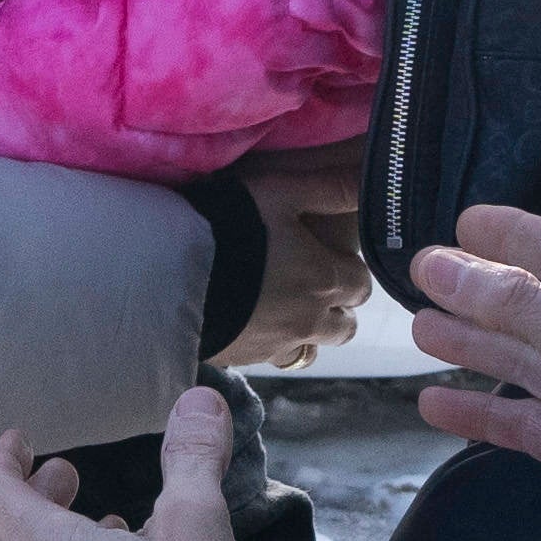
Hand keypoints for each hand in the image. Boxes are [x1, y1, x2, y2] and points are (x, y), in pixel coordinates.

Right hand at [227, 149, 364, 369]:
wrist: (170, 274)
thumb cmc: (230, 224)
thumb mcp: (281, 193)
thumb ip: (329, 189)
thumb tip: (369, 182)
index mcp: (325, 279)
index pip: (361, 284)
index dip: (351, 271)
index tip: (333, 259)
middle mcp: (310, 319)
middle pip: (344, 326)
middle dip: (338, 307)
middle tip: (315, 286)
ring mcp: (277, 344)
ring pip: (312, 349)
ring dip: (310, 331)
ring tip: (287, 310)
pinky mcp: (246, 358)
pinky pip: (273, 358)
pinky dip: (274, 343)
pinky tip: (254, 323)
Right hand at [405, 209, 540, 540]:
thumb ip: (521, 306)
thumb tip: (447, 264)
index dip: (514, 232)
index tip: (463, 219)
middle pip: (532, 303)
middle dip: (479, 289)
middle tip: (423, 275)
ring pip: (521, 360)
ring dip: (473, 345)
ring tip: (421, 330)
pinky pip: (520, 420)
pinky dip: (479, 412)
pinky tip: (436, 406)